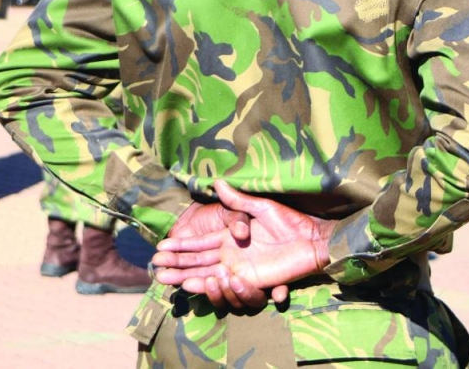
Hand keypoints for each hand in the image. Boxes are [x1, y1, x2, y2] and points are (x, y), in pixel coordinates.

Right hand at [153, 181, 334, 301]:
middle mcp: (230, 256)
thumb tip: (215, 181)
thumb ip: (237, 200)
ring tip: (172, 279)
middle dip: (177, 266)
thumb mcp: (260, 207)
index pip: (199, 244)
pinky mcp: (253, 281)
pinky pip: (230, 288)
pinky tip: (204, 283)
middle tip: (157, 269)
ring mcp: (241, 270)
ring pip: (208, 278)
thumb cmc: (289, 220)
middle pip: (197, 264)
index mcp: (229, 238)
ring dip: (190, 279)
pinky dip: (215, 288)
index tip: (161, 248)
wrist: (312, 239)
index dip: (180, 247)